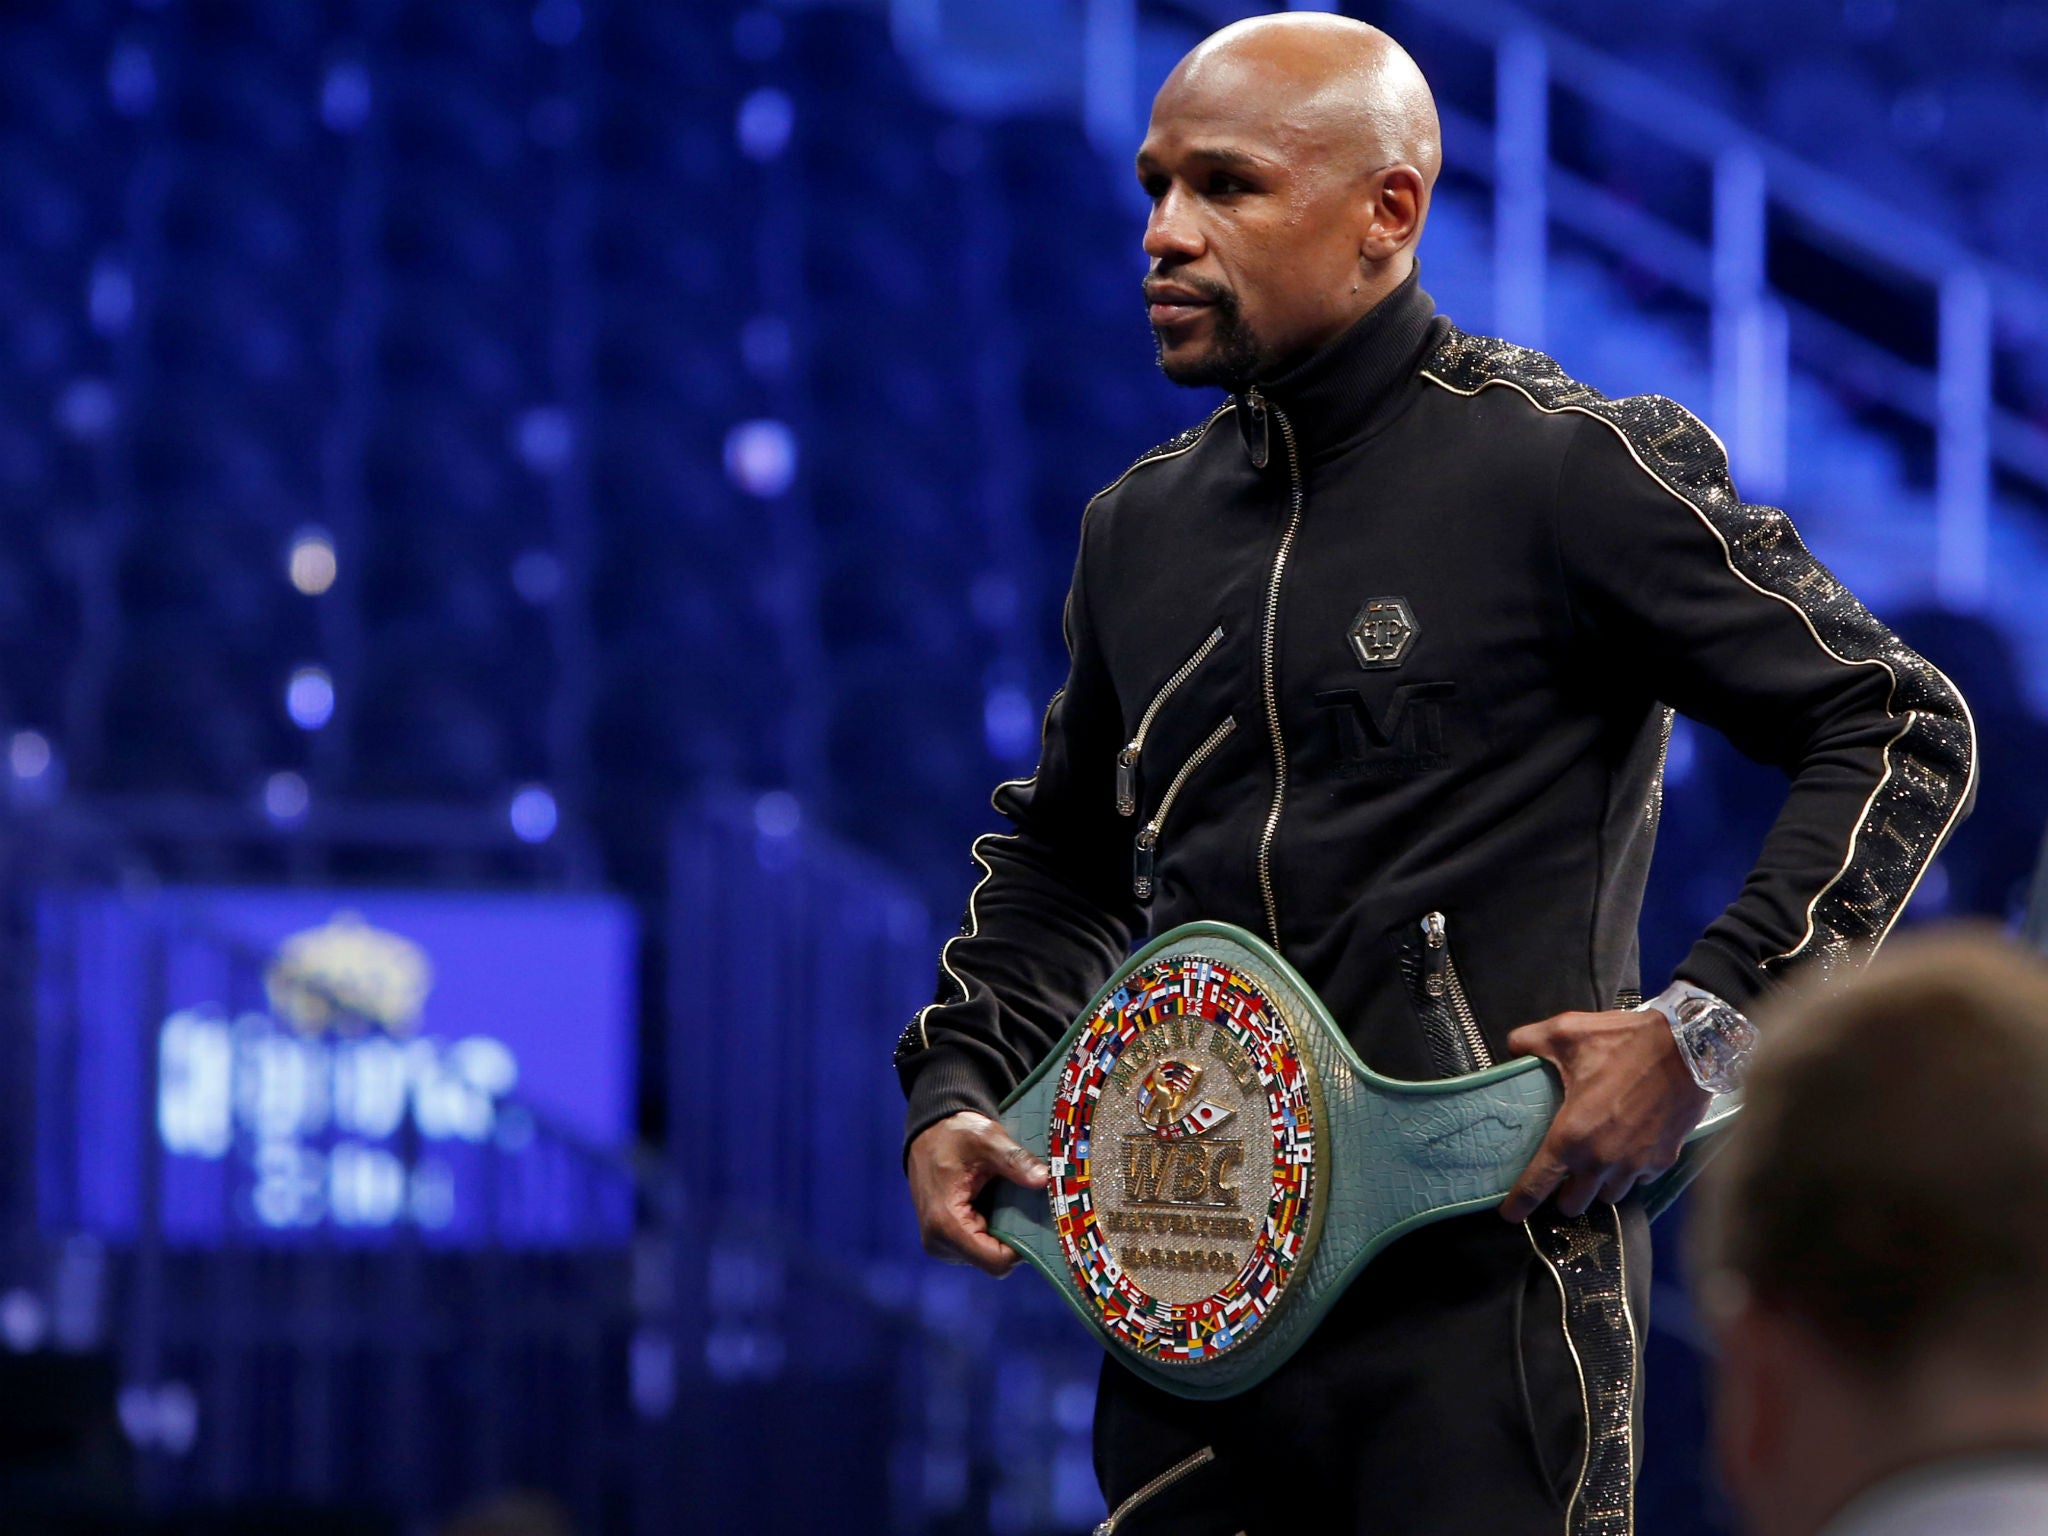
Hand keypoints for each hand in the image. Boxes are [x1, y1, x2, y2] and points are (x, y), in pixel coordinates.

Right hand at [908, 1110, 1049, 1276]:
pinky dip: (989, 1233)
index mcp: (945, 1222)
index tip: (1035, 1220)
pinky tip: (991, 1206)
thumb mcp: (988, 1140)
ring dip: (1000, 1236)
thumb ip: (1015, 1160)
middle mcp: (938, 1240)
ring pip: (986, 1257)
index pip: (995, 1261)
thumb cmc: (956, 1134)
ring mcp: (939, 1243)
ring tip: (1004, 1203)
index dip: (1022, 1247)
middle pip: (992, 1261)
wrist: (929, 1131)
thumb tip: (1044, 1179)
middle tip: (1025, 1207)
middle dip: (1013, 1239)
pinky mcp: (943, 1240)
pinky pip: (976, 1249)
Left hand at [1499, 1007, 1710, 1222]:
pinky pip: (1639, 1180)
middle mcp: (1601, 1160)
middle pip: (1574, 1204)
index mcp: (1571, 1136)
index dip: (1518, 1204)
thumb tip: (1514, 1048)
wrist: (1688, 1047)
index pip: (1537, 1186)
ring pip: (1609, 1196)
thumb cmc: (1625, 1041)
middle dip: (1563, 1195)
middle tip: (1560, 1176)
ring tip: (1594, 1163)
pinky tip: (1626, 1151)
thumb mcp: (1565, 1032)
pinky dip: (1630, 1173)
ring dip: (1598, 1185)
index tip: (1509, 1214)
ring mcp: (1635, 1165)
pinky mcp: (1663, 1160)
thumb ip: (1528, 1042)